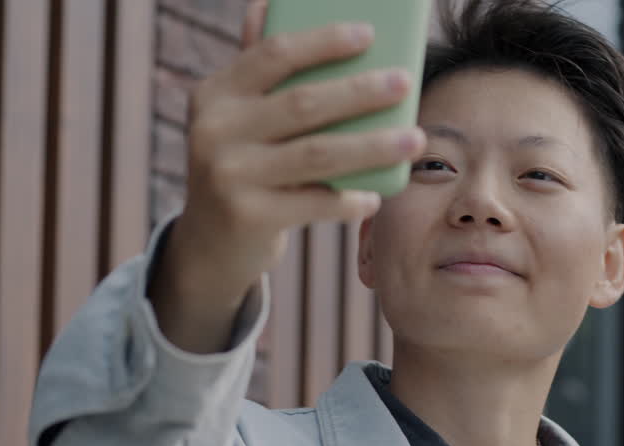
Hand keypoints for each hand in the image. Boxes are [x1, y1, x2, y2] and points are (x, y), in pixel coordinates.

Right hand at [165, 0, 426, 302]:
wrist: (210, 243)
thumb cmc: (242, 167)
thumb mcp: (239, 118)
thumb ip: (257, 69)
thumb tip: (270, 3)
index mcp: (215, 94)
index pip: (274, 55)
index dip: (323, 41)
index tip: (369, 34)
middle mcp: (214, 131)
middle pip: (303, 103)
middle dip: (360, 91)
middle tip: (404, 82)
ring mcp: (228, 175)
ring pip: (318, 153)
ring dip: (373, 146)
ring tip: (414, 139)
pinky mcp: (248, 216)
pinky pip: (315, 202)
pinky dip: (351, 199)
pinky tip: (377, 194)